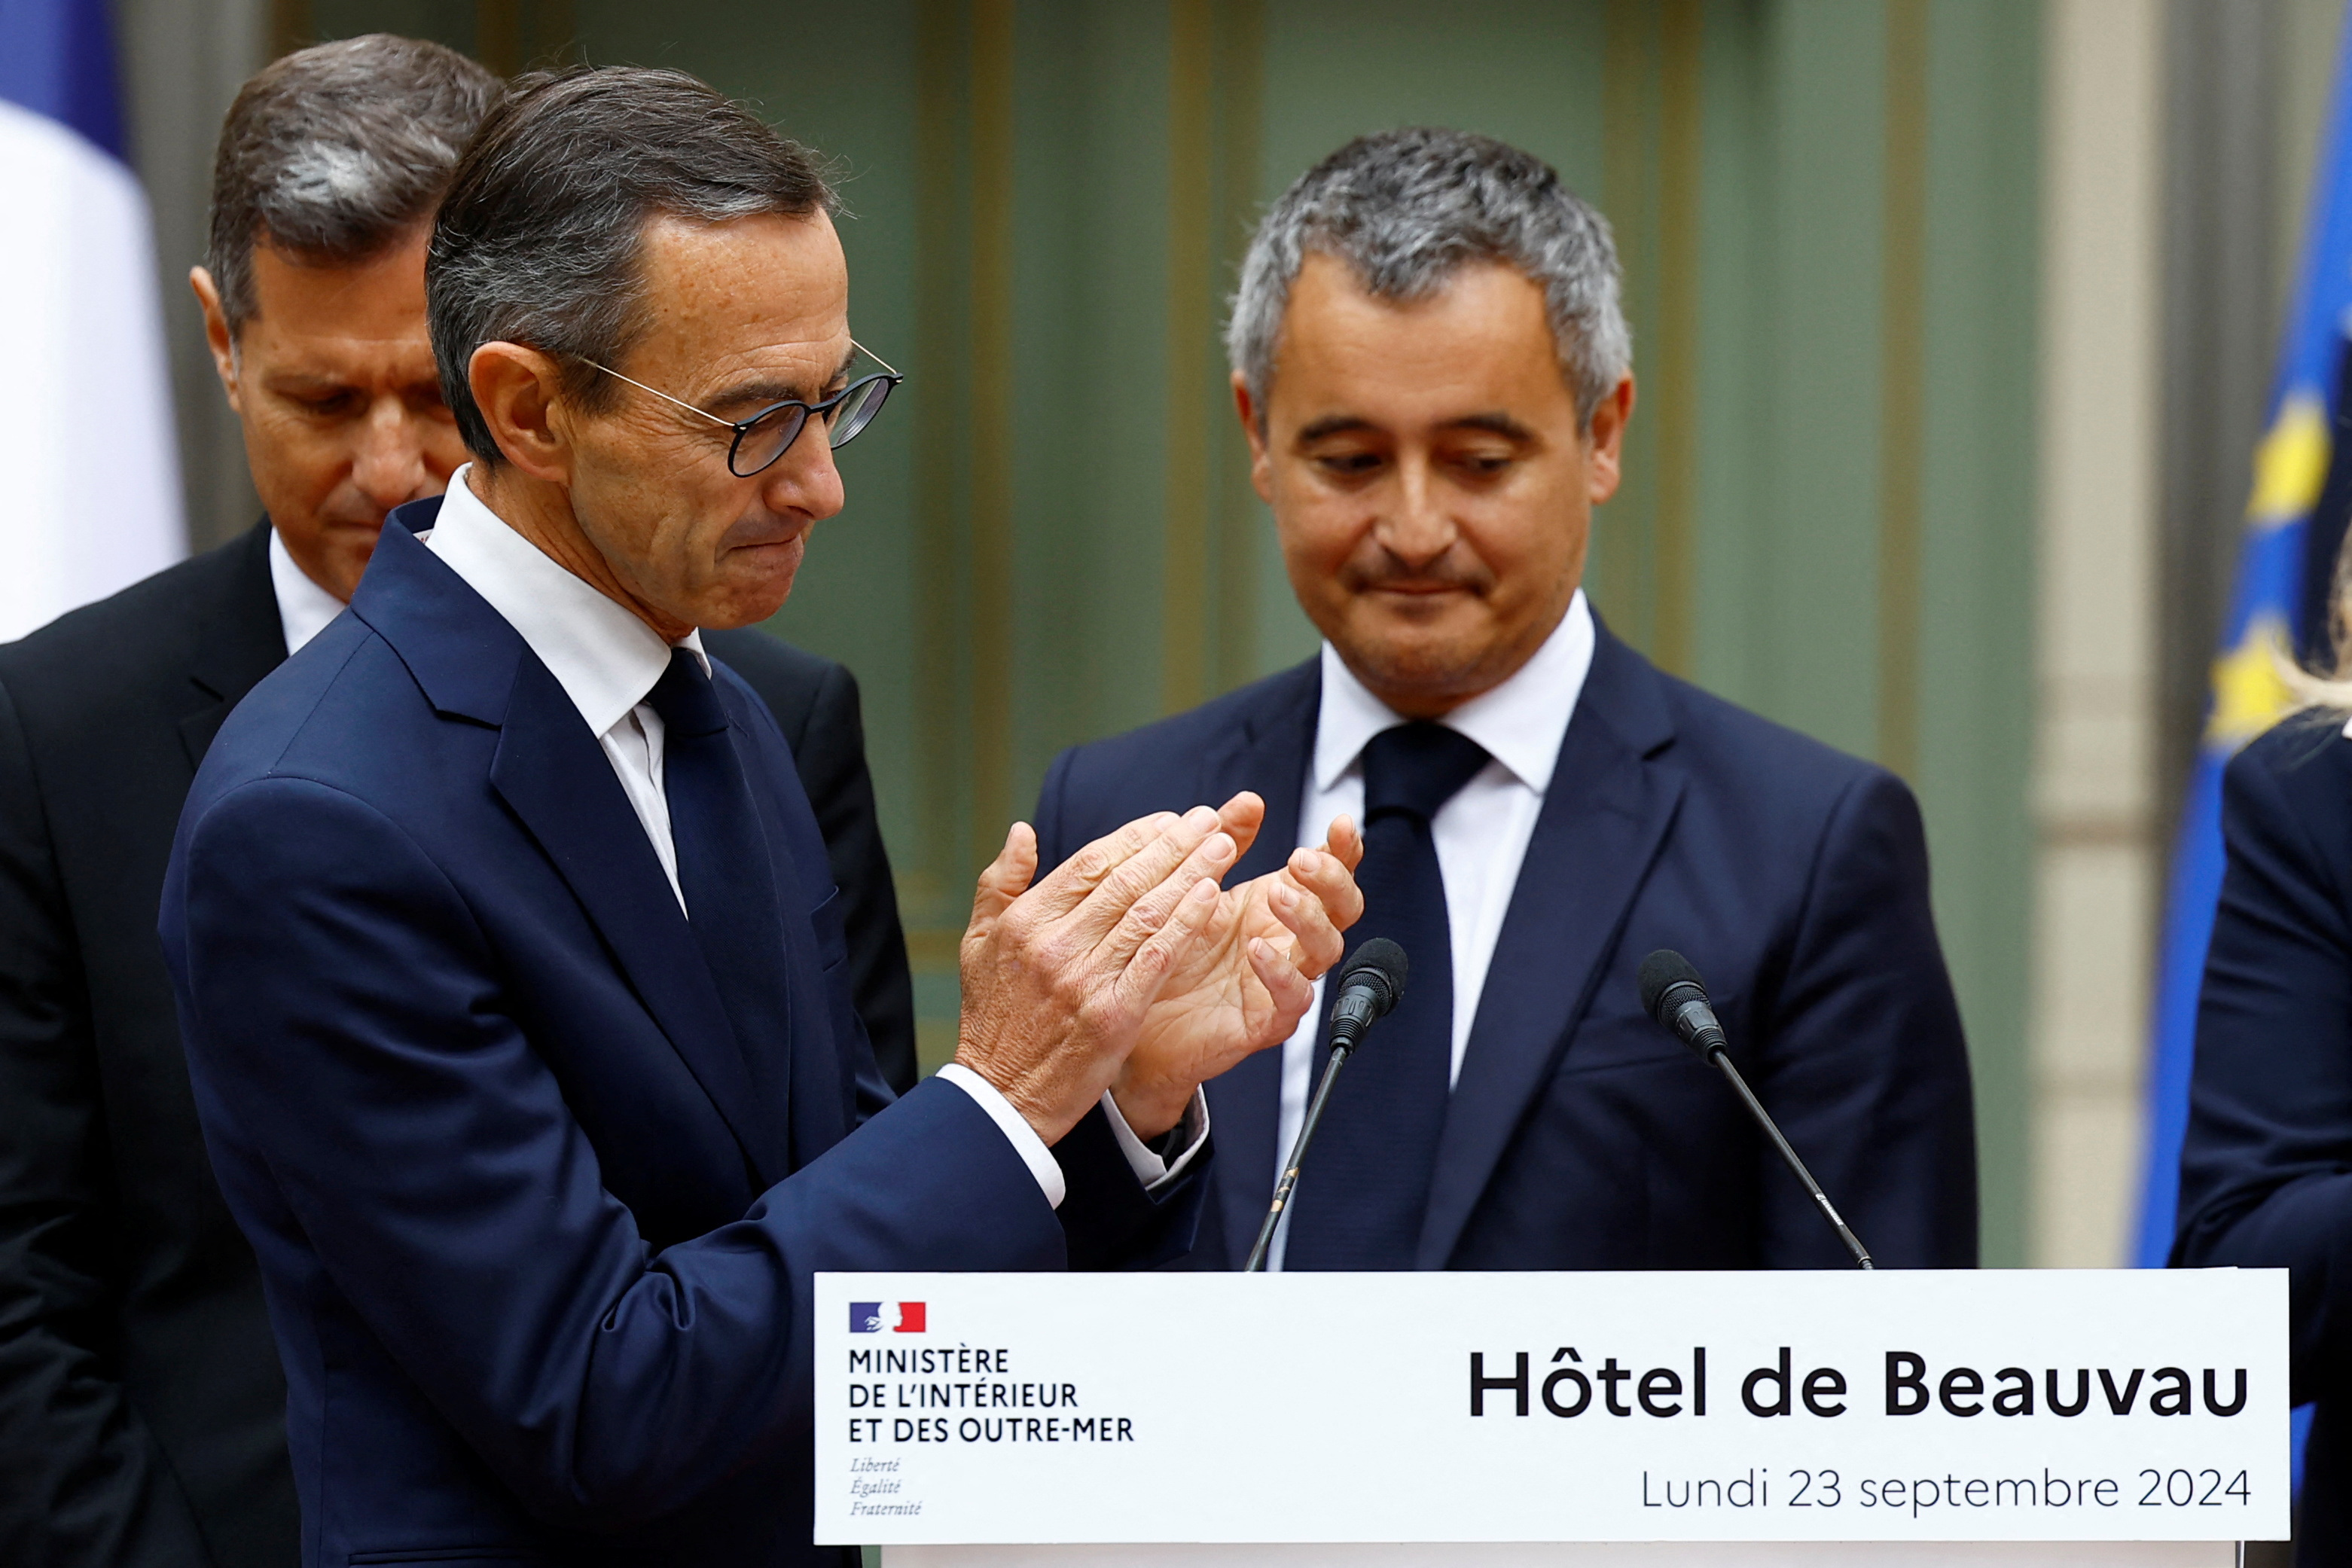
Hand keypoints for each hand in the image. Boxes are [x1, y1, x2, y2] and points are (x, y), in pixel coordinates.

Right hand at [953, 808, 1240, 1142]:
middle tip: (1210, 820)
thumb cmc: (993, 1019)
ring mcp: (1085, 980)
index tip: (1171, 820)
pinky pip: (1158, 958)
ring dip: (1192, 874)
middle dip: (1175, 844)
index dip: (1137, 836)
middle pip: (1127, 880)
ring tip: (1224, 847)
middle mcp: (1055, 944)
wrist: (1002, 1097)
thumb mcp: (978, 944)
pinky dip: (1186, 923)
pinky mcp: (1113, 1015)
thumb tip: (1023, 830)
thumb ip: (1000, 883)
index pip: (1091, 863)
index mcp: (1026, 921)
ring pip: (1148, 912)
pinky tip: (1211, 897)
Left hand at [1109, 797, 1365, 1137]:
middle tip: (1300, 859)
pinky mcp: (1267, 1020)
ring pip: (1326, 949)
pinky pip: (1294, 999)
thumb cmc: (1170, 952)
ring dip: (1308, 917)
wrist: (1136, 1020)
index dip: (1344, 849)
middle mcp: (1289, 942)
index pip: (1330, 873)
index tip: (1341, 822)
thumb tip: (1250, 800)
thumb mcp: (1195, 888)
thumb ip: (1225, 842)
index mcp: (1278, 905)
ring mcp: (1283, 981)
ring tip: (1276, 894)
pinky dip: (1282, 973)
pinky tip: (1258, 950)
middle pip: (1342, 908)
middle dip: (1331, 880)